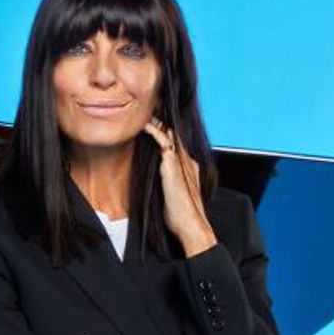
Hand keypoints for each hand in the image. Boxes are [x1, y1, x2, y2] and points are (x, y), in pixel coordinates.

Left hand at [144, 119, 216, 256]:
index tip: (153, 122)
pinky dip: (153, 131)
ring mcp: (182, 161)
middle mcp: (187, 160)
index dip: (165, 131)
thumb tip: (156, 182)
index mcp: (188, 166)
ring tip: (145, 113)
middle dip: (162, 121)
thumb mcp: (171, 193)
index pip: (176, 143)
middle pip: (174, 134)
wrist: (190, 224)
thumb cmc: (179, 214)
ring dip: (157, 122)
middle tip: (148, 110)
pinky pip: (163, 141)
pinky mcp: (173, 165)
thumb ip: (166, 182)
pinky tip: (144, 125)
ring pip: (169, 134)